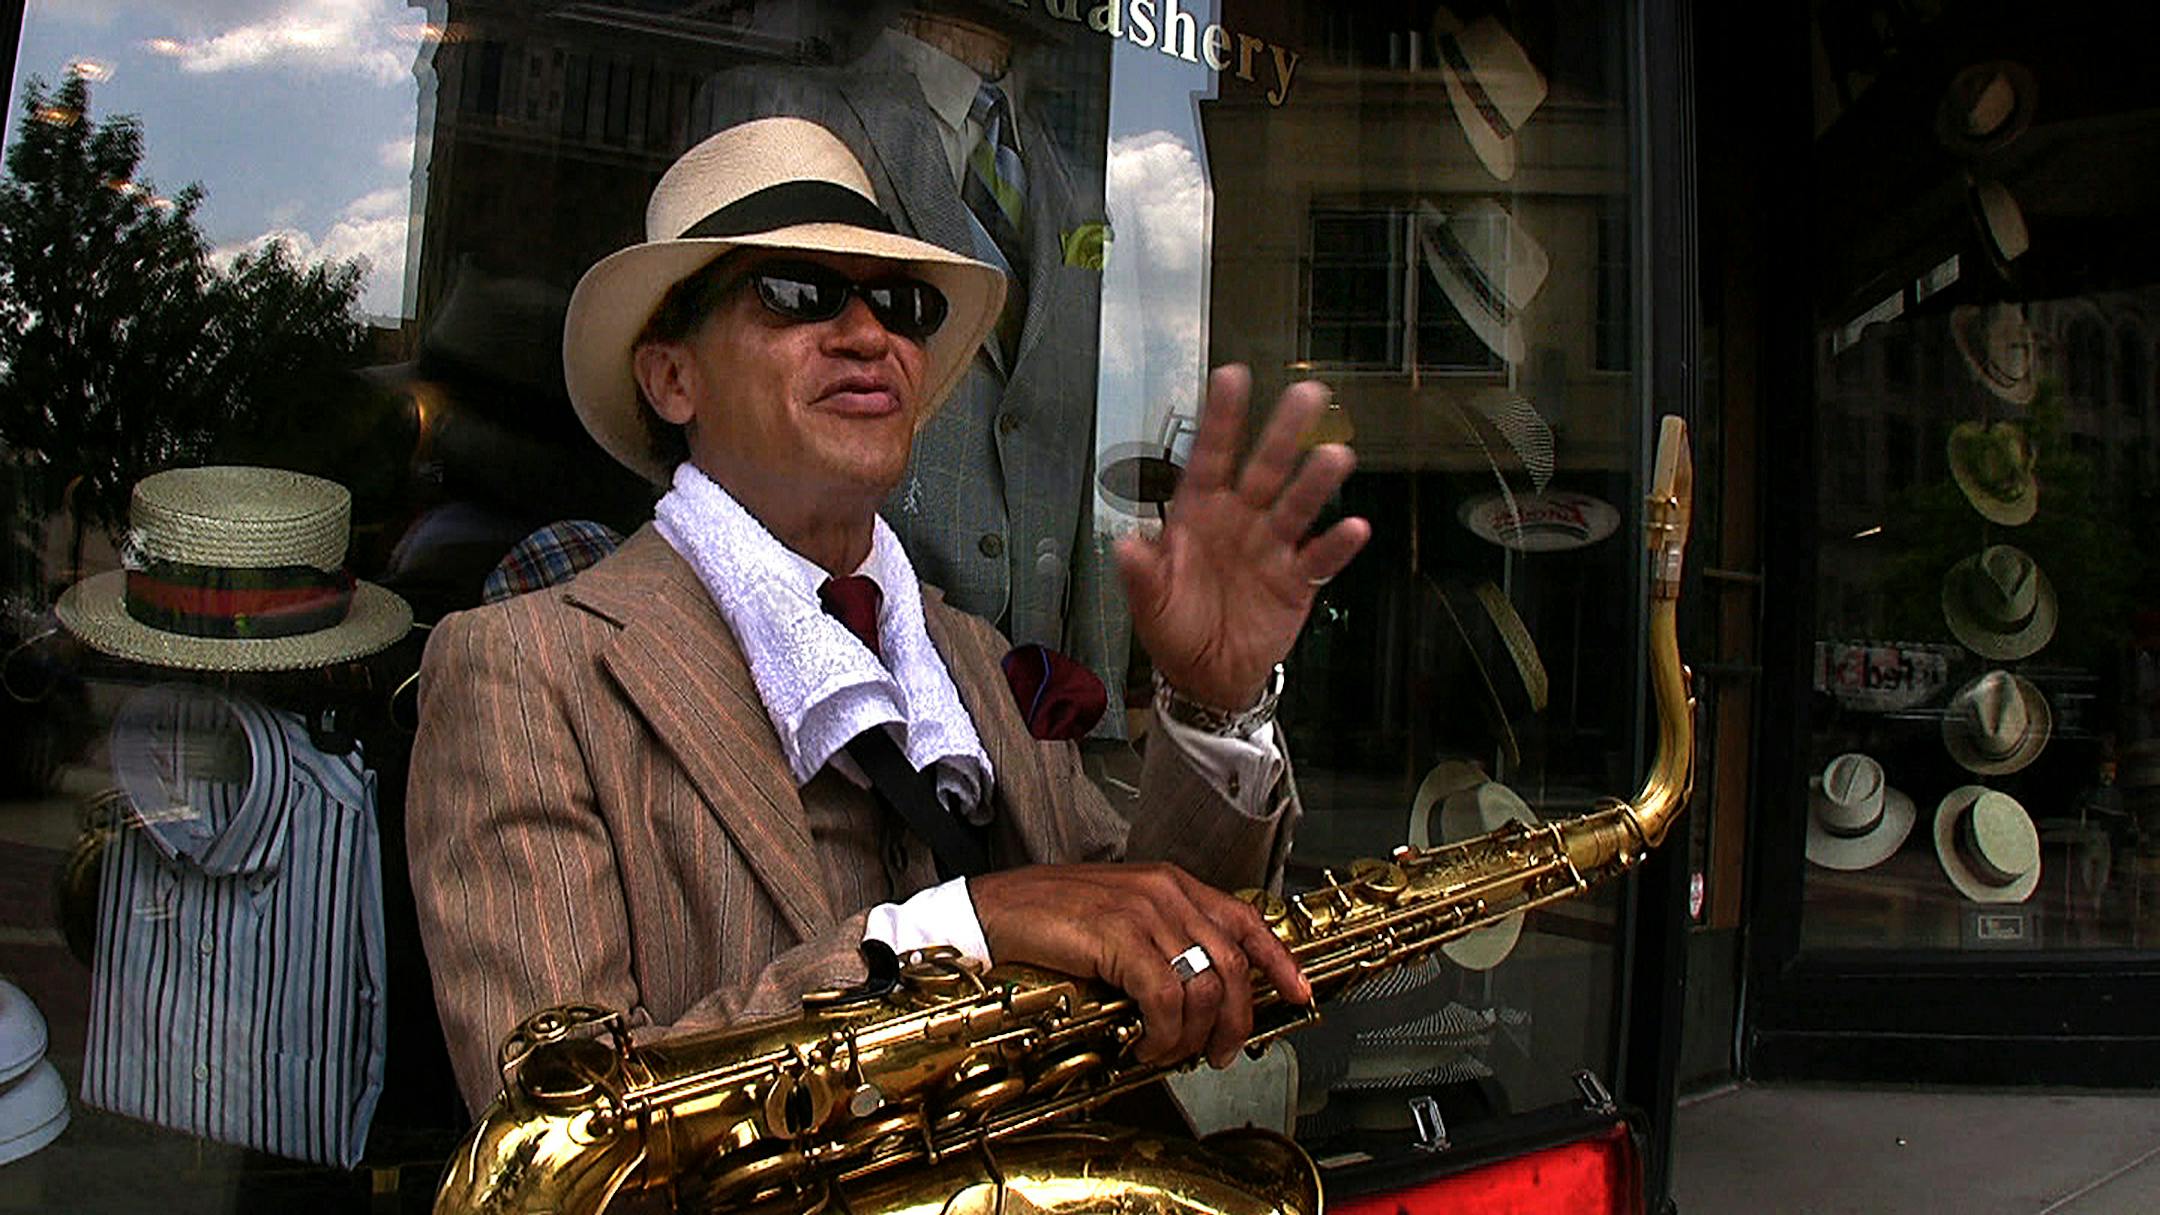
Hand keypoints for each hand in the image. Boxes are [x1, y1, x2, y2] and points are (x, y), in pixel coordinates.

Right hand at [968, 862, 1310, 1068]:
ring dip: (1196, 1034)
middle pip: (1234, 963)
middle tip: (1221, 1052)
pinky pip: (1165, 998)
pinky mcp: (1119, 938)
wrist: (994, 911)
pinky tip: (1146, 1045)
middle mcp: (1166, 893)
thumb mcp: (1119, 921)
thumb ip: (1160, 942)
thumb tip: (1194, 996)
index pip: (1246, 920)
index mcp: (1172, 885)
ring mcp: (1144, 913)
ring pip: (1206, 985)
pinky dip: (1163, 1033)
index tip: (1299, 992)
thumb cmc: (1049, 919)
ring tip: (1172, 1053)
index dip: (1279, 960)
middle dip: (1236, 1019)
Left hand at [1117, 365, 1370, 709]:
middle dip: (1284, 431)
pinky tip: (1354, 527)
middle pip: (1265, 467)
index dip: (1222, 418)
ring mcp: (1270, 547)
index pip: (1210, 456)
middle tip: (1308, 395)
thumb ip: (1140, 572)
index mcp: (1198, 514)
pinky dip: (1337, 544)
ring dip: (1316, 481)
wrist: (1208, 676)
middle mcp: (1239, 520)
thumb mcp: (1147, 603)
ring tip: (1335, 457)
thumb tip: (1124, 545)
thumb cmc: (1175, 629)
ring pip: (1297, 504)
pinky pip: (1320, 557)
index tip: (1233, 378)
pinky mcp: (1296, 580)